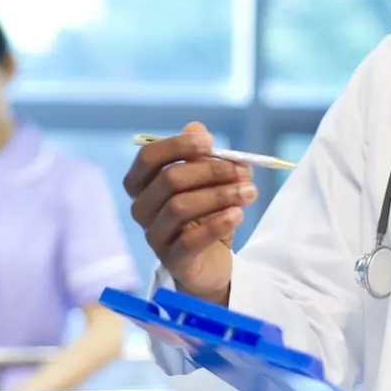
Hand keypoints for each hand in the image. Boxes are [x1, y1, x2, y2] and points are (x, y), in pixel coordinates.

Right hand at [122, 122, 256, 305]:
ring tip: (249, 192)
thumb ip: (203, 156)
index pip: (148, 157)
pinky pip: (190, 240)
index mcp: (142, 184)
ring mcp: (154, 235)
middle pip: (169, 180)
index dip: (177, 145)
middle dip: (210, 171)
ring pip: (180, 207)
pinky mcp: (172, 260)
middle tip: (243, 171)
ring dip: (220, 195)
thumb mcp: (208, 182)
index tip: (209, 141)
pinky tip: (237, 215)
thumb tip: (197, 128)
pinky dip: (217, 224)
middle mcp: (141, 208)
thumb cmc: (205, 215)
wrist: (210, 261)